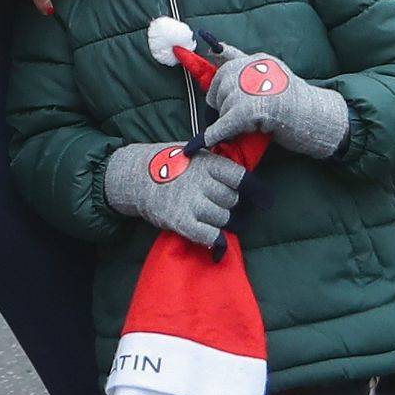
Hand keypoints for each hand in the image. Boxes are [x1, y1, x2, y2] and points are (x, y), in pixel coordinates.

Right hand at [104, 141, 245, 247]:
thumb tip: (244, 180)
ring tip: (208, 216)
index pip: (241, 178)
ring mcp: (192, 202)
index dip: (252, 189)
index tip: (258, 197)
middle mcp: (203, 182)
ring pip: (223, 218)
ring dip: (220, 220)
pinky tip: (217, 242)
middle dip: (229, 204)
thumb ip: (216, 163)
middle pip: (232, 200)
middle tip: (219, 204)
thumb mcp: (194, 152)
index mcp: (208, 163)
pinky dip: (216, 240)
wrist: (135, 177)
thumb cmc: (168, 164)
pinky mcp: (181, 221)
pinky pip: (209, 235)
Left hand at [202, 44, 349, 157]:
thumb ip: (246, 65)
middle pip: (221, 85)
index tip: (201, 79)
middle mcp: (253, 69)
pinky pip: (223, 124)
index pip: (228, 63)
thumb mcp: (271, 76)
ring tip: (251, 125)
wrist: (319, 118)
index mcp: (259, 61)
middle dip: (222, 103)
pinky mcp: (249, 110)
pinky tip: (209, 140)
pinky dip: (215, 134)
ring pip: (222, 106)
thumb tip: (216, 50)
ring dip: (228, 120)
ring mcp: (251, 88)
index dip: (218, 80)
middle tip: (237, 116)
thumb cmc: (297, 102)